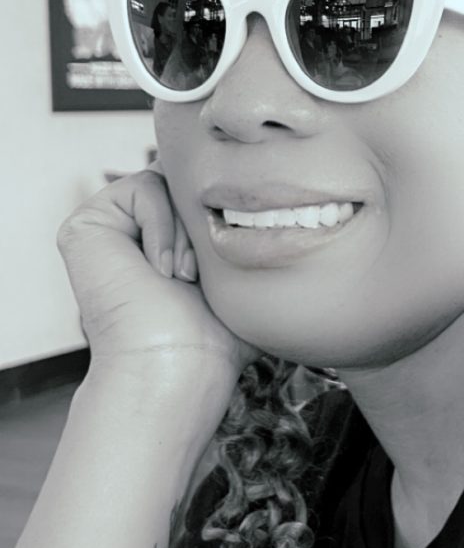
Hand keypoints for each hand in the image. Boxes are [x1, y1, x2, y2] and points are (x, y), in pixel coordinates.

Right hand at [57, 161, 259, 440]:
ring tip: (186, 278)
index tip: (230, 262)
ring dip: (188, 232)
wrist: (177, 365)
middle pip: (189, 182)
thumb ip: (249, 234)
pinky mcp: (87, 224)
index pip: (206, 194)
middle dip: (207, 220)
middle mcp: (135, 233)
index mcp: (166, 242)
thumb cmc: (217, 336)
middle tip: (205, 274)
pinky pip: (144, 187)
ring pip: (169, 183)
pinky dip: (165, 227)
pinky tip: (164, 272)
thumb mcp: (245, 275)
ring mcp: (110, 228)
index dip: (228, 213)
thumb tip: (292, 202)